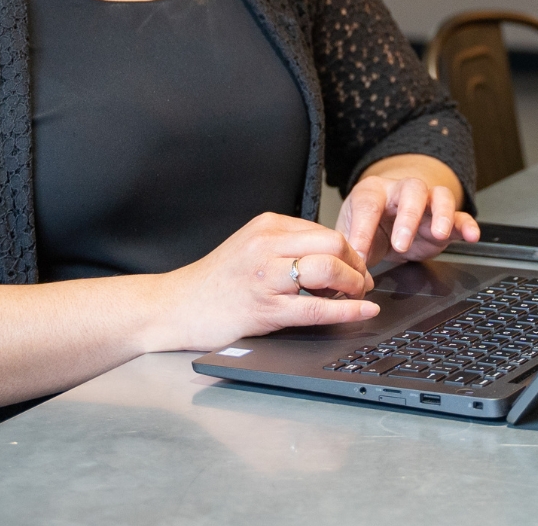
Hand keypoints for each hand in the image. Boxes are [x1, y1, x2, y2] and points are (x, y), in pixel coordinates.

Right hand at [151, 213, 379, 351]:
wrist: (175, 306)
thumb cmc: (214, 282)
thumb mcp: (250, 247)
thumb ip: (285, 246)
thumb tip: (331, 256)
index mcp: (267, 226)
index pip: (325, 230)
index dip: (349, 251)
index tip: (357, 267)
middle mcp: (267, 245)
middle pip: (334, 244)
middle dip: (357, 265)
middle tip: (363, 283)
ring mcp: (266, 277)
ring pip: (328, 270)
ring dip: (354, 284)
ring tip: (358, 296)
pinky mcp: (265, 309)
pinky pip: (316, 308)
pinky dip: (347, 310)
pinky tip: (363, 311)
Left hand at [338, 157, 480, 266]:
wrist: (385, 220)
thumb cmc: (367, 224)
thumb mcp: (349, 234)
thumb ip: (348, 248)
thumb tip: (348, 269)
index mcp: (373, 192)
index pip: (368, 205)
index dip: (363, 230)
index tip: (360, 255)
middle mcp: (402, 191)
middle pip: (411, 190)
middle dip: (408, 217)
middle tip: (400, 243)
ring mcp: (427, 203)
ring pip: (440, 196)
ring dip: (441, 215)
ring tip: (438, 234)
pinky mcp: (445, 220)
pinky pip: (461, 216)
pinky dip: (467, 225)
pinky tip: (472, 236)